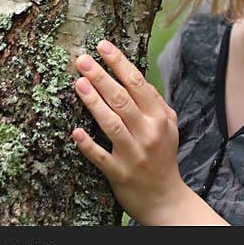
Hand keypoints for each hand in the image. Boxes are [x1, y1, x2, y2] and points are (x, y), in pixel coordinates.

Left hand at [71, 39, 183, 224]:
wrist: (165, 198)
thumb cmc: (162, 156)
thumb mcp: (167, 126)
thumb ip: (154, 102)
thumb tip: (136, 78)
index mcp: (159, 117)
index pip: (137, 83)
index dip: (119, 63)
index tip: (102, 46)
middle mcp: (148, 133)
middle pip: (121, 99)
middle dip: (101, 76)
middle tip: (82, 60)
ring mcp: (133, 154)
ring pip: (111, 123)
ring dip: (93, 102)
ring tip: (78, 83)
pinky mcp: (119, 173)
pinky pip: (100, 156)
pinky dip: (88, 144)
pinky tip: (76, 131)